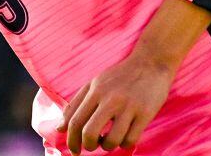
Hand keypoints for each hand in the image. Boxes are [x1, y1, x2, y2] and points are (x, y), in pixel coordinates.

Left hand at [56, 51, 174, 153]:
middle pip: (89, 133)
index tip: (74, 150)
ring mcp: (128, 106)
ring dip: (108, 146)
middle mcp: (110, 99)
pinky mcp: (145, 113)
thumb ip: (76, 104)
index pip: (75, 121)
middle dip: (88, 146)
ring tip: (110, 139)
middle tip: (92, 147)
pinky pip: (131, 140)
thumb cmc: (120, 76)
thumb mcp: (94, 84)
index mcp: (95, 91)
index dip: (71, 141)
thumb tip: (59, 128)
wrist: (151, 62)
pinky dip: (125, 144)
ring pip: (112, 141)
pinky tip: (125, 136)